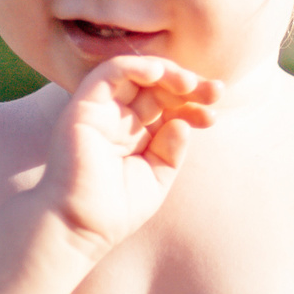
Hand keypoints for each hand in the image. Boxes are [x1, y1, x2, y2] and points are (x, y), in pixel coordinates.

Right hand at [41, 57, 218, 253]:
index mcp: (134, 135)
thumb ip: (171, 149)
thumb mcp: (156, 177)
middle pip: (156, 87)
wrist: (78, 227)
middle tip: (215, 92)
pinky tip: (159, 73)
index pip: (166, 106)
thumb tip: (182, 122)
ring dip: (166, 72)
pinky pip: (109, 73)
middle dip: (188, 85)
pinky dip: (135, 66)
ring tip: (190, 84)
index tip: (212, 115)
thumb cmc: (114, 210)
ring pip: (135, 73)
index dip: (192, 105)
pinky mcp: (83, 106)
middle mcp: (117, 119)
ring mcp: (101, 111)